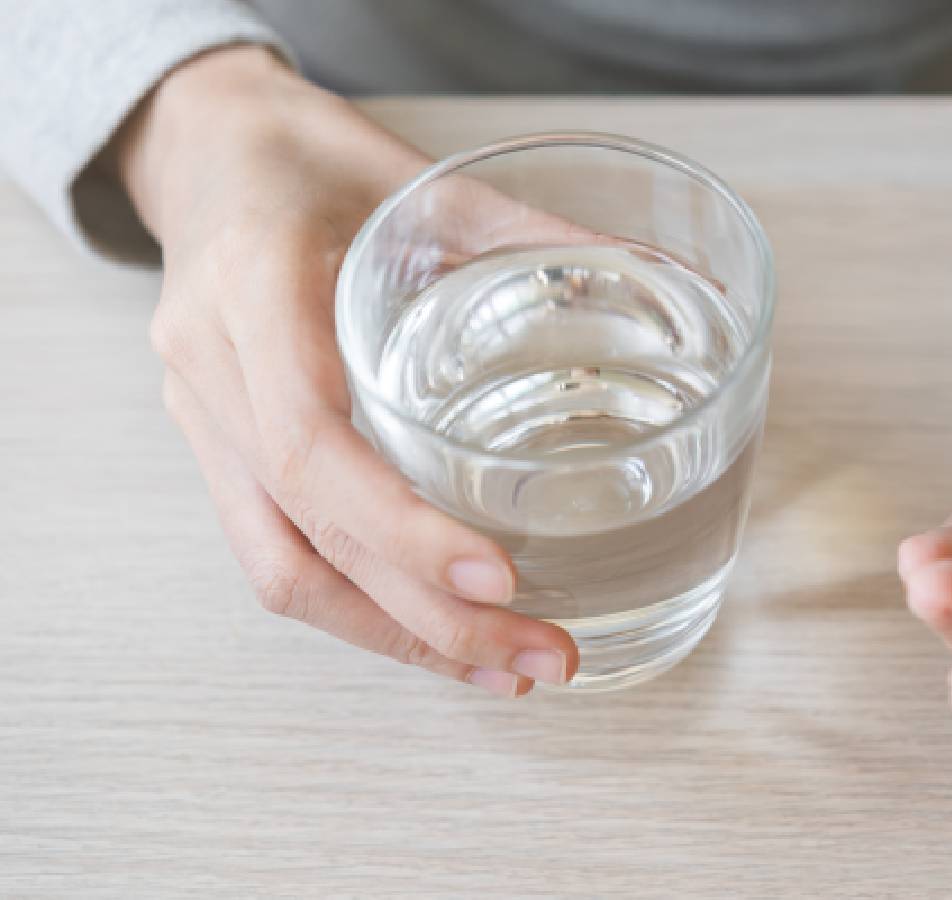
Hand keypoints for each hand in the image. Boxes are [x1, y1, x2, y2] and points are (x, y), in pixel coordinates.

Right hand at [121, 46, 580, 695]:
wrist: (200, 148)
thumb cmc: (309, 157)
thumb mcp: (423, 177)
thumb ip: (537, 236)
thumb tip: (668, 280)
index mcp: (255, 288)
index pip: (315, 442)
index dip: (405, 528)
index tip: (500, 580)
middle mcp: (212, 369)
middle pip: (306, 536)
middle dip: (428, 618)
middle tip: (544, 657)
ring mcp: (202, 418)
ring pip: (282, 570)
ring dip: (397, 638)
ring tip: (506, 672)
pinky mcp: (217, 450)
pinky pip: (276, 552)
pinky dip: (363, 608)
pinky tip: (440, 633)